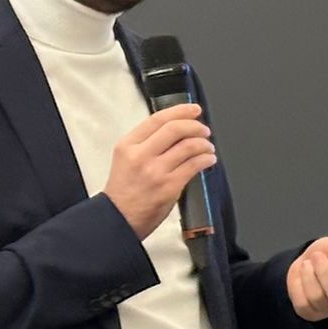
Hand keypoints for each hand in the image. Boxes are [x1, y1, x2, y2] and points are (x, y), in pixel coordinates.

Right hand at [105, 104, 214, 238]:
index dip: (180, 111)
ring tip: (208, 147)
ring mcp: (156, 171)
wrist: (118, 219)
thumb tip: (177, 129)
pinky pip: (194, 166)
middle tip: (204, 129)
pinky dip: (206, 159)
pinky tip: (209, 159)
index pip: (157, 119)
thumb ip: (147, 144)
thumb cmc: (124, 191)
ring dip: (204, 144)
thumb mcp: (126, 159)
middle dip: (195, 126)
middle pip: (175, 129)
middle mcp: (140, 155)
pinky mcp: (169, 186)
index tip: (193, 109)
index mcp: (127, 145)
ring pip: (188, 146)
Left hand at [289, 236, 327, 321]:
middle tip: (318, 256)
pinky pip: (303, 303)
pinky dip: (298, 285)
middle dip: (326, 274)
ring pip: (319, 298)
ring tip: (307, 264)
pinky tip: (301, 276)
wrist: (303, 265)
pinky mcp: (311, 313)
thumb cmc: (324, 257)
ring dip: (309, 276)